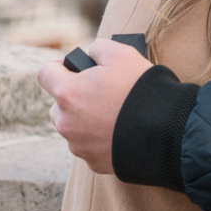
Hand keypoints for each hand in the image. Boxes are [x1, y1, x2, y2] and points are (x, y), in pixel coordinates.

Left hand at [38, 40, 151, 174]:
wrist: (165, 130)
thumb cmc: (140, 89)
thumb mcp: (122, 53)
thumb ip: (99, 48)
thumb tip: (91, 55)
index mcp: (68, 94)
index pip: (45, 73)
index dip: (59, 65)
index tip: (75, 67)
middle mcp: (66, 123)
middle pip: (58, 105)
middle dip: (74, 96)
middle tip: (100, 91)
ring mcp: (79, 146)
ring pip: (73, 127)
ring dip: (85, 119)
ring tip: (114, 113)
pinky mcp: (94, 163)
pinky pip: (90, 146)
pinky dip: (100, 139)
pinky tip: (121, 131)